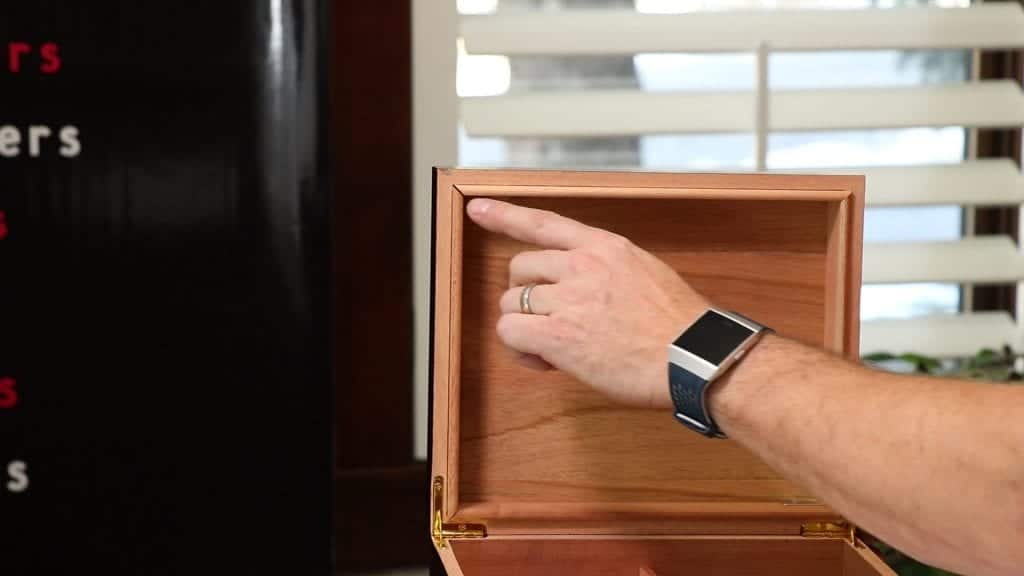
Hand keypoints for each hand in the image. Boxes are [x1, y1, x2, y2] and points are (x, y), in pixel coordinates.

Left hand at [466, 198, 709, 409]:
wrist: (693, 357)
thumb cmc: (677, 325)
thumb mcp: (645, 272)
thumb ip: (606, 270)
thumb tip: (580, 288)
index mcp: (603, 247)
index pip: (542, 222)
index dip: (504, 215)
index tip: (477, 209)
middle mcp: (580, 266)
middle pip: (519, 267)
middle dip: (526, 293)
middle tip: (551, 319)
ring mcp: (567, 299)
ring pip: (510, 302)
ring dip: (525, 325)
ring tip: (553, 346)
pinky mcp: (557, 335)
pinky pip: (510, 332)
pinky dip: (520, 349)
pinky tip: (545, 361)